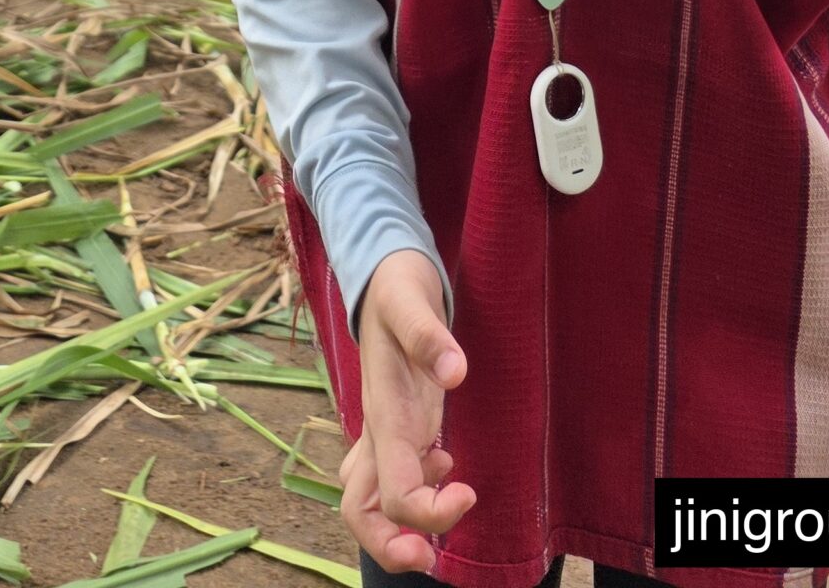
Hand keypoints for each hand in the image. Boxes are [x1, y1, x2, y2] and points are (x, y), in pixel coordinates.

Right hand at [342, 250, 474, 572]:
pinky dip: (411, 496)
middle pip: (360, 512)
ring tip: (441, 526)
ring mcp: (383, 431)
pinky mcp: (395, 425)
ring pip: (369, 502)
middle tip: (434, 557)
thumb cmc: (397, 286)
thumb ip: (429, 334)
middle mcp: (378, 431)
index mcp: (384, 413)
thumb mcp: (412, 299)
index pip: (393, 490)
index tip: (468, 492)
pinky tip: (444, 468)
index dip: (428, 512)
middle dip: (391, 547)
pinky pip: (388, 480)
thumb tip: (456, 373)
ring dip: (398, 529)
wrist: (383, 270)